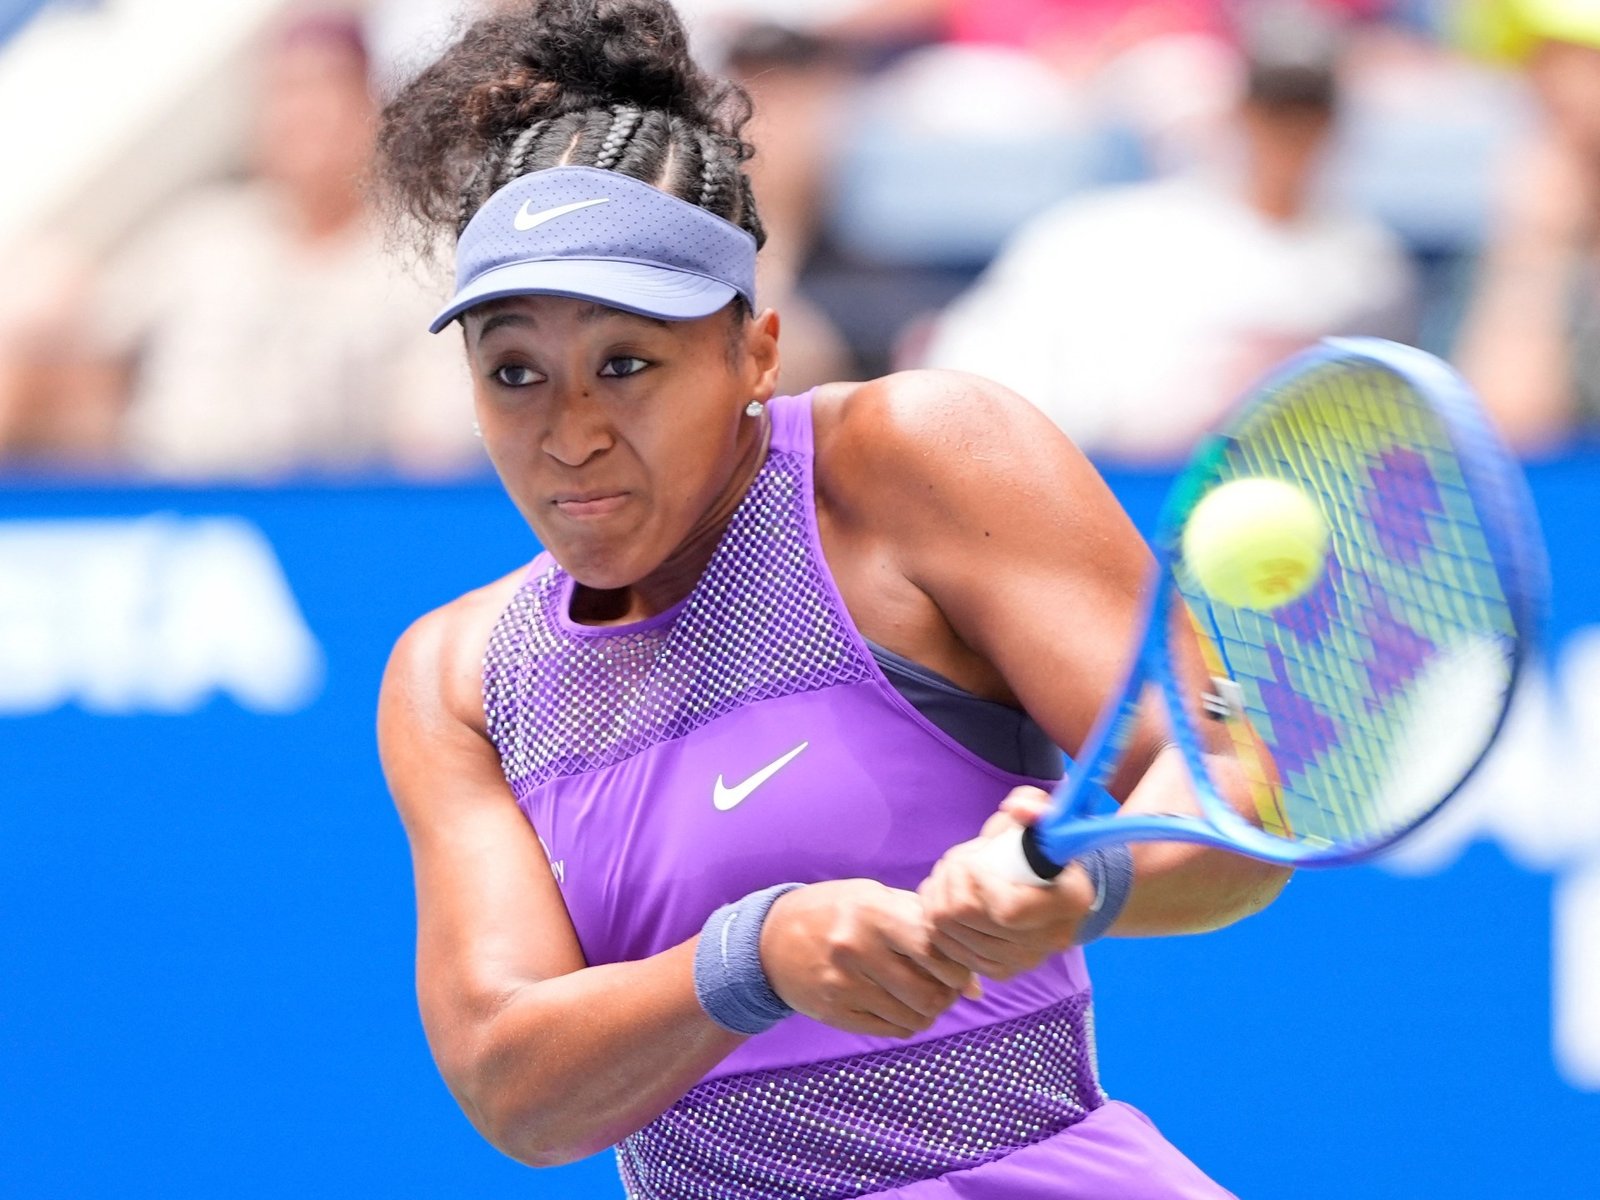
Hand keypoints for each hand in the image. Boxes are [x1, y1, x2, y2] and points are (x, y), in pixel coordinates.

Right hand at [759, 879, 981, 1038]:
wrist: (770, 940)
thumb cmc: (836, 912)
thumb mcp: (877, 901)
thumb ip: (925, 929)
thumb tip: (975, 984)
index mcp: (872, 912)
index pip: (933, 946)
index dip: (956, 963)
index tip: (957, 965)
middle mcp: (857, 948)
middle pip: (929, 991)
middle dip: (947, 995)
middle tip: (944, 987)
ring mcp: (843, 984)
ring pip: (914, 1017)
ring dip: (929, 1012)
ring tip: (923, 996)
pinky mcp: (835, 1013)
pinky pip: (891, 1030)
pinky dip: (906, 1023)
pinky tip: (899, 1006)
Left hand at [917, 787, 1096, 980]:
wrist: (1050, 887)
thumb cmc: (1041, 847)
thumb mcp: (1042, 818)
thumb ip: (1033, 806)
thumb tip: (1018, 809)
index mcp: (1070, 901)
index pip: (1007, 909)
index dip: (976, 882)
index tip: (971, 859)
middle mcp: (1050, 939)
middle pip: (970, 920)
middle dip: (950, 882)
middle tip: (955, 861)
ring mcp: (1023, 961)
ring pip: (950, 933)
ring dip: (938, 897)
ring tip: (948, 876)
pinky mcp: (999, 970)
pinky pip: (947, 949)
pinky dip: (936, 921)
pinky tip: (945, 900)